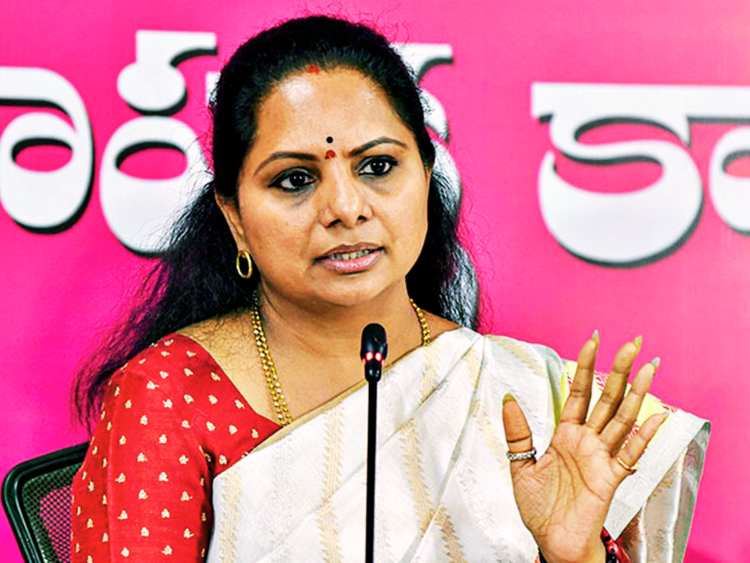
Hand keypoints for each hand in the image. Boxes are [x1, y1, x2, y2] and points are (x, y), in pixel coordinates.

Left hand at [502, 333, 666, 562]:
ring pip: (622, 419)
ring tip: (648, 367)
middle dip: (618, 370)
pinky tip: (656, 417)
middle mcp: (587, 441)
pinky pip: (629, 454)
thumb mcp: (520, 465)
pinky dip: (643, 437)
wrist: (551, 541)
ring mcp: (601, 458)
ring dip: (636, 393)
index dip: (585, 366)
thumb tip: (507, 398)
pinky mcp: (610, 478)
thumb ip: (518, 433)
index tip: (592, 340)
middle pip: (606, 398)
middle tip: (632, 342)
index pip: (578, 392)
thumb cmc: (539, 507)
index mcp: (565, 434)